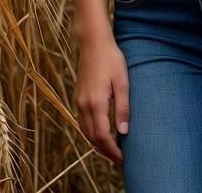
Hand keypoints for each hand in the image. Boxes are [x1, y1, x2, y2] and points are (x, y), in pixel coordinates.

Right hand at [75, 37, 129, 165]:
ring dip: (97, 144)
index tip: (122, 159)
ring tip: (111, 150)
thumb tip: (123, 132)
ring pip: (85, 131)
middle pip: (92, 138)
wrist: (93, 42)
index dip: (112, 150)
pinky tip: (100, 133)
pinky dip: (90, 133)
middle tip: (119, 159)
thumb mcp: (122, 82)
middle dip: (105, 151)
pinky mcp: (78, 96)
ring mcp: (79, 101)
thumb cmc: (111, 59)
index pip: (102, 136)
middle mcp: (84, 105)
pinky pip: (82, 122)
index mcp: (95, 103)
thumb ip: (123, 108)